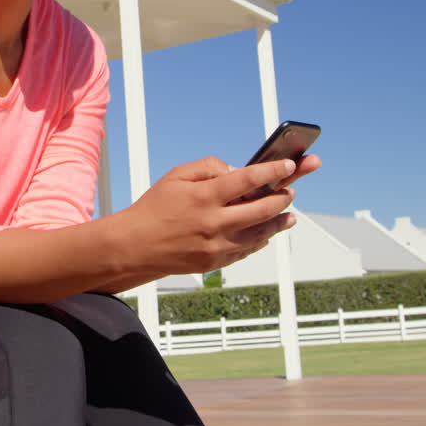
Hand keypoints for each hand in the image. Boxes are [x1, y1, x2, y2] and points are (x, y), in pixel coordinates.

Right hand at [113, 153, 320, 275]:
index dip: (273, 171)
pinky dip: (261, 239)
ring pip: (261, 233)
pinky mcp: (216, 262)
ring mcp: (217, 245)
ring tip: (289, 214)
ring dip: (279, 221)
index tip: (289, 164)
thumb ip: (209, 167)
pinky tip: (267, 232)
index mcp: (204, 196)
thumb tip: (236, 171)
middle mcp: (214, 222)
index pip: (248, 179)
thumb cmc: (154, 208)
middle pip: (262, 208)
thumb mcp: (177, 175)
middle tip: (291, 190)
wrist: (135, 246)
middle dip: (283, 197)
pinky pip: (247, 249)